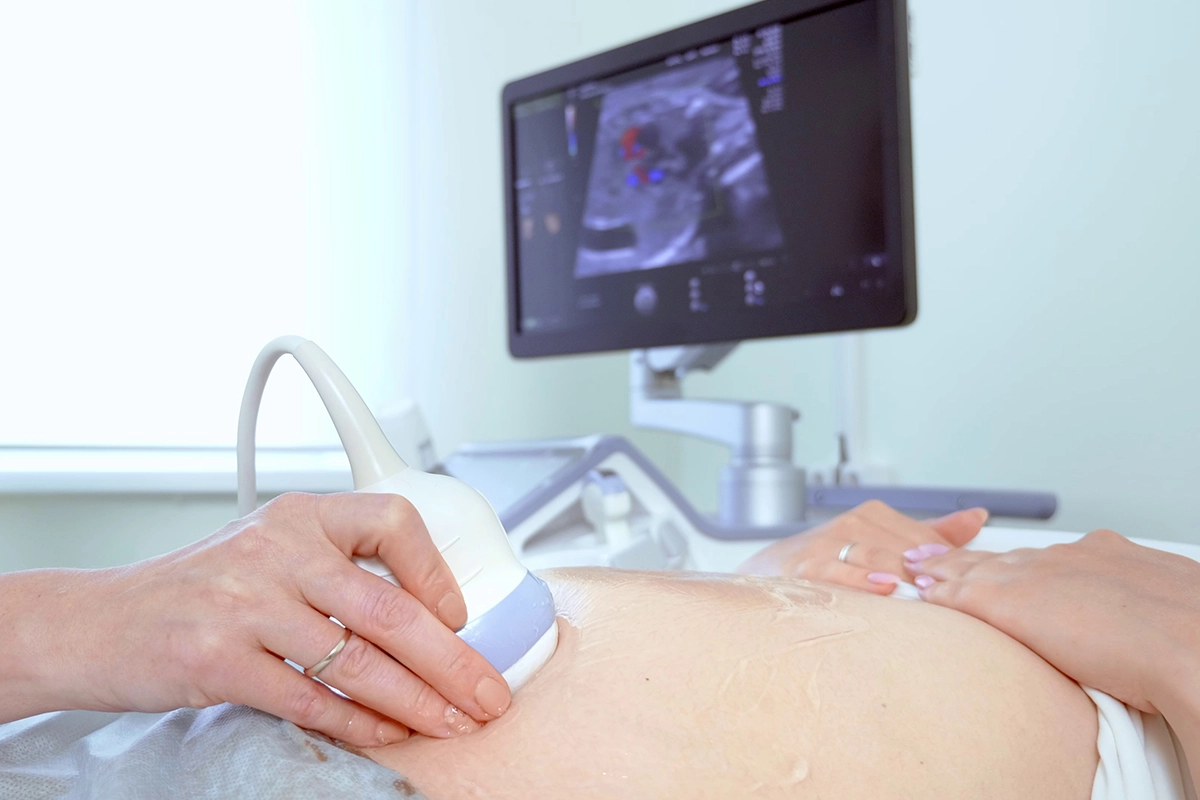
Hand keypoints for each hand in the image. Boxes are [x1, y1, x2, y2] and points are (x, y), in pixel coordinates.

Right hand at [66, 493, 510, 745]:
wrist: (99, 621)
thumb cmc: (196, 588)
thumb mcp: (269, 551)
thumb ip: (337, 569)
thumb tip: (430, 616)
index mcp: (299, 515)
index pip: (393, 520)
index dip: (437, 572)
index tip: (460, 615)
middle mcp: (275, 550)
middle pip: (391, 608)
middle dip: (452, 661)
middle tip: (487, 692)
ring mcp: (245, 605)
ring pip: (359, 660)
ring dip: (417, 701)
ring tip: (453, 722)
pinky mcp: (218, 661)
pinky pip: (310, 699)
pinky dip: (359, 722)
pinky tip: (388, 732)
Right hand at [736, 500, 988, 594]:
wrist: (770, 569)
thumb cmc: (832, 559)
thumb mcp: (880, 541)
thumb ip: (930, 533)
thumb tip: (978, 516)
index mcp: (875, 515)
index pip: (924, 538)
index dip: (947, 564)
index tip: (965, 585)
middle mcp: (853, 524)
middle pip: (905, 551)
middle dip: (929, 575)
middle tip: (952, 597)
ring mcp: (829, 542)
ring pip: (878, 560)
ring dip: (903, 579)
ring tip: (925, 597)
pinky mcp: (807, 565)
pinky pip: (841, 572)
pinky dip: (863, 581)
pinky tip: (884, 588)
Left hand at [912, 529, 1199, 714]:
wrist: (1185, 639)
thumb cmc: (1188, 632)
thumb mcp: (1165, 603)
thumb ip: (1140, 607)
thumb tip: (1147, 625)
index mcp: (1102, 553)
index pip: (1044, 556)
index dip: (1014, 559)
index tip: (997, 559)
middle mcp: (1062, 558)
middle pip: (1001, 557)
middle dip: (967, 557)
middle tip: (934, 553)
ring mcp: (1033, 577)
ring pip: (973, 570)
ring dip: (942, 570)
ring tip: (914, 568)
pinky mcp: (1007, 603)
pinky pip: (961, 596)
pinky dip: (938, 594)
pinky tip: (921, 594)